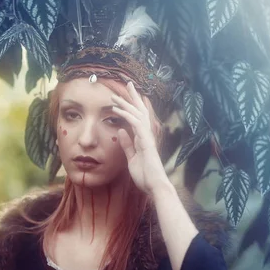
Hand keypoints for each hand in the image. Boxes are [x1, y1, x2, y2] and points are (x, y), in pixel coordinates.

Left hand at [111, 81, 169, 195]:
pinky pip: (135, 123)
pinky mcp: (146, 141)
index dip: (133, 105)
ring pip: (137, 114)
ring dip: (126, 103)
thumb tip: (121, 130)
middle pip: (141, 111)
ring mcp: (148, 137)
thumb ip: (127, 144)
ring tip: (114, 95)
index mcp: (143, 138)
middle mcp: (147, 134)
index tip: (126, 95)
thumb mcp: (132, 158)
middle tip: (127, 84)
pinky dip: (126, 115)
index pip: (138, 117)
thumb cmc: (145, 175)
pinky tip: (117, 109)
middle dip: (133, 97)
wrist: (154, 185)